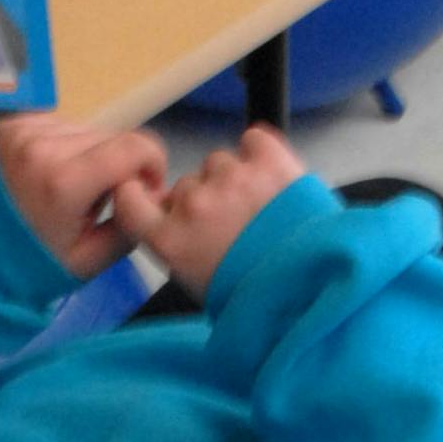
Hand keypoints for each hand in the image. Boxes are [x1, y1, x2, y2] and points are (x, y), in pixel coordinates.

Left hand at [0, 114, 167, 277]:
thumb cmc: (33, 265)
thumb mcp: (92, 260)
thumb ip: (130, 221)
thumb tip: (148, 189)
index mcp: (65, 181)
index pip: (135, 146)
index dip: (153, 164)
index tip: (144, 187)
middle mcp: (43, 146)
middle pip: (112, 137)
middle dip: (119, 165)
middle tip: (101, 198)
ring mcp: (22, 131)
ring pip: (86, 129)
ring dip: (91, 154)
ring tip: (71, 188)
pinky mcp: (9, 125)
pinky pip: (59, 125)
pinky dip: (65, 146)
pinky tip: (51, 173)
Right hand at [110, 127, 304, 302]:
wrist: (313, 292)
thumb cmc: (257, 300)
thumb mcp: (197, 286)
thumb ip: (176, 248)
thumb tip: (174, 224)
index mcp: (170, 239)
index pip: (129, 198)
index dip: (141, 194)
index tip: (154, 198)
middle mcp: (193, 204)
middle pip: (187, 185)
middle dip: (206, 200)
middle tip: (234, 227)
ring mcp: (231, 179)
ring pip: (220, 162)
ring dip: (235, 179)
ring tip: (262, 210)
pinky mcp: (268, 162)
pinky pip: (254, 141)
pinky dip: (260, 153)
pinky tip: (271, 176)